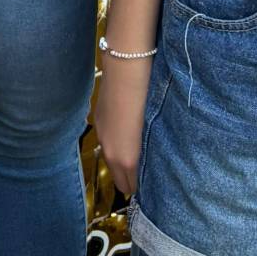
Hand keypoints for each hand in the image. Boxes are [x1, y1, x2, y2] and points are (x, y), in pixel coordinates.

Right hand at [93, 58, 153, 197]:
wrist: (127, 67)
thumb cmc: (149, 98)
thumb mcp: (154, 130)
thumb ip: (152, 153)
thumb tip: (157, 165)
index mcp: (126, 159)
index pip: (132, 188)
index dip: (144, 188)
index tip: (156, 184)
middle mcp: (110, 152)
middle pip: (121, 182)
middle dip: (133, 181)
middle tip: (150, 174)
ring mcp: (102, 136)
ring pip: (113, 162)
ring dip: (124, 164)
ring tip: (141, 154)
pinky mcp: (98, 121)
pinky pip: (108, 145)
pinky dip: (117, 148)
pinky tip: (128, 135)